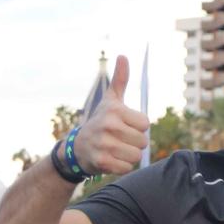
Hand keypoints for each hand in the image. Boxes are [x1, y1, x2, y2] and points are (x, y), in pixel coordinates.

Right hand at [72, 55, 149, 176]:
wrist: (77, 148)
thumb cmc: (101, 121)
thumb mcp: (110, 100)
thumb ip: (120, 79)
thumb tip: (123, 56)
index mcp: (115, 110)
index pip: (145, 124)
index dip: (138, 127)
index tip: (124, 125)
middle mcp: (109, 126)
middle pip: (143, 141)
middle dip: (134, 142)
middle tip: (119, 139)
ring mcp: (104, 145)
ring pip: (136, 156)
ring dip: (129, 155)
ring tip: (116, 149)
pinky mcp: (102, 162)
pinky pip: (127, 168)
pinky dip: (122, 166)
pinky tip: (111, 159)